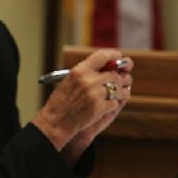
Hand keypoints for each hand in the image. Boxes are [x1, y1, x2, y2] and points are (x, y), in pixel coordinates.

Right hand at [32, 49, 132, 163]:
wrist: (55, 122)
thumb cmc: (61, 102)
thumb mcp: (70, 81)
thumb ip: (87, 73)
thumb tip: (109, 68)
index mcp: (79, 71)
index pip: (103, 56)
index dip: (115, 56)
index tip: (120, 57)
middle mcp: (88, 80)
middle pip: (115, 75)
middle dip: (120, 79)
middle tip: (121, 82)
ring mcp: (95, 94)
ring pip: (119, 89)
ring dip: (120, 93)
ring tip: (115, 96)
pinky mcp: (100, 108)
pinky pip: (115, 103)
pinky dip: (113, 105)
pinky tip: (106, 107)